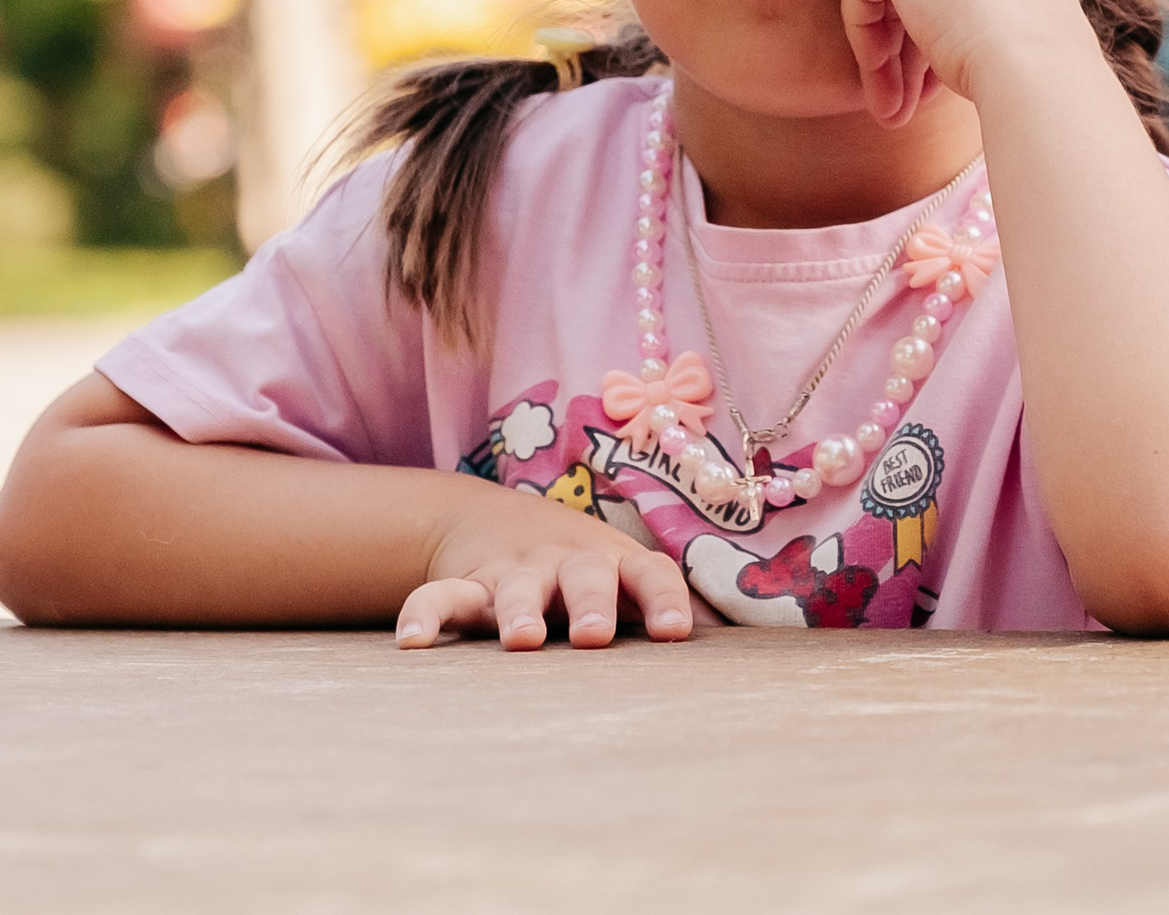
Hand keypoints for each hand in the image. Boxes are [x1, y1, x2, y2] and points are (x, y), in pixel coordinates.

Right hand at [397, 488, 692, 649]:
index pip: (650, 573)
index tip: (674, 634)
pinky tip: (413, 643)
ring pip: (515, 589)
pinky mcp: (465, 586)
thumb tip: (754, 650)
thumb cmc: (584, 568)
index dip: (664, 600)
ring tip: (519, 640)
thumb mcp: (625, 578)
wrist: (491, 519)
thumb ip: (669, 609)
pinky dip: (424, 615)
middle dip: (591, 603)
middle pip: (585, 577)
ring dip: (517, 611)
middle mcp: (568, 563)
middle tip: (594, 635)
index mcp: (615, 562)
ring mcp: (514, 572)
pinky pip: (439, 599)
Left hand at [839, 0, 1088, 126]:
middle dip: (911, 50)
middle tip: (908, 104)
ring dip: (888, 57)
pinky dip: (866, 41)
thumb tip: (944, 38)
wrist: (1037, 66)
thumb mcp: (1013, 32)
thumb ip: (978, 16)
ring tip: (892, 114)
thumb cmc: (1036, 69)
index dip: (943, 35)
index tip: (938, 87)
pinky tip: (884, 86)